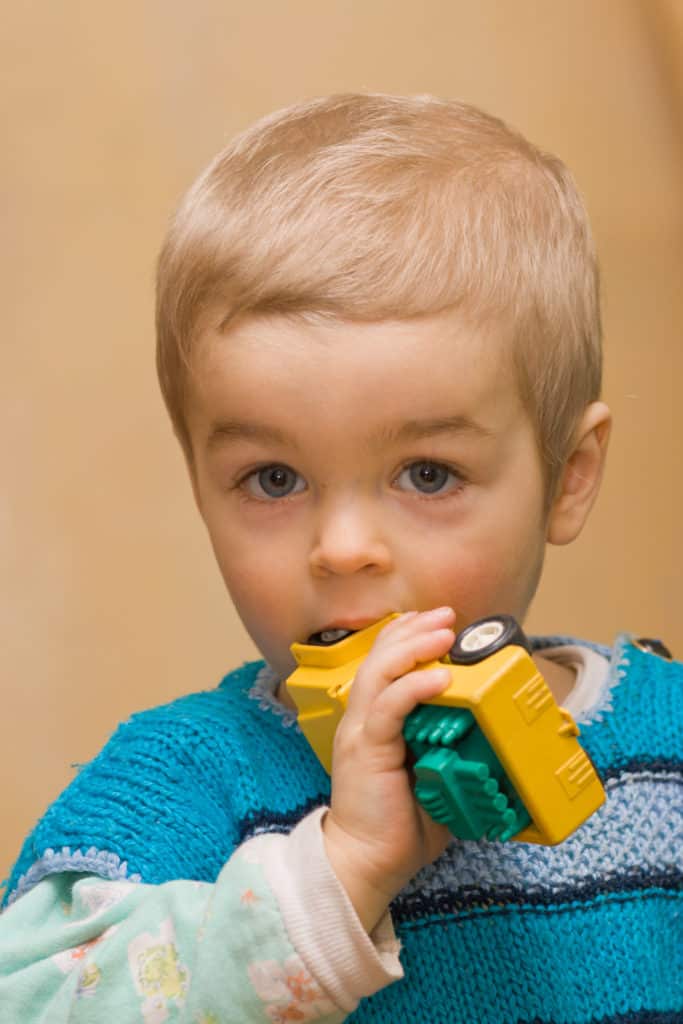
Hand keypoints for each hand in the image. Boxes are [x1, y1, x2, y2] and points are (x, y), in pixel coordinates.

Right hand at [322, 607, 455, 932]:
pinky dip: (413, 687)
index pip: (384, 663)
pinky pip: (388, 708)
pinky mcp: (365, 749)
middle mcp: (362, 718)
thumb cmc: (400, 825)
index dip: (408, 636)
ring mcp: (360, 731)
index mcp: (374, 721)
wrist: (367, 863)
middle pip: (380, 656)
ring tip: (443, 633)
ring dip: (413, 647)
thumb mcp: (433, 779)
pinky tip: (440, 677)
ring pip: (379, 672)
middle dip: (414, 630)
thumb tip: (491, 737)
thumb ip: (450, 752)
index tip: (439, 621)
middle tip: (446, 615)